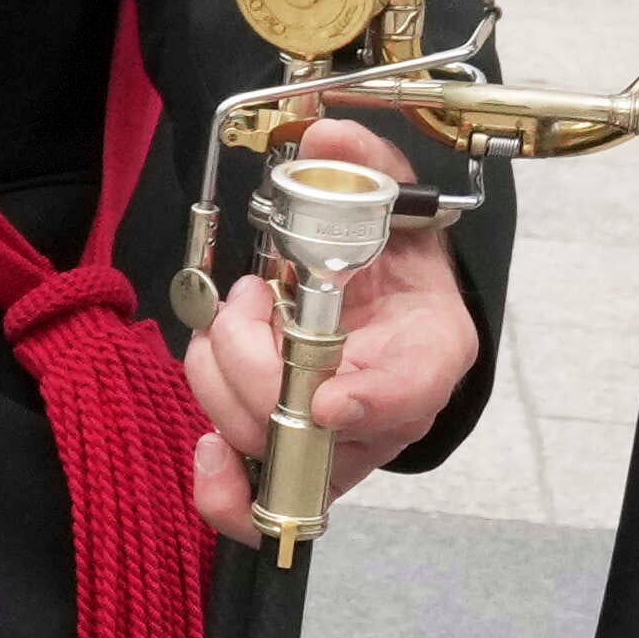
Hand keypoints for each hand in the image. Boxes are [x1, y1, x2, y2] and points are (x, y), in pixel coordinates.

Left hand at [192, 120, 483, 537]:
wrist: (392, 307)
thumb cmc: (395, 267)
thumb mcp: (397, 209)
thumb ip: (367, 167)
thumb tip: (328, 132)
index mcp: (431, 349)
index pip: (409, 391)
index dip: (369, 402)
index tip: (332, 399)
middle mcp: (387, 411)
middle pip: (309, 423)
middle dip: (253, 364)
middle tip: (252, 300)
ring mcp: (339, 443)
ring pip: (264, 443)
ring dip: (224, 379)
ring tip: (239, 322)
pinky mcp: (295, 464)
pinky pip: (259, 505)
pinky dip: (225, 490)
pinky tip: (207, 455)